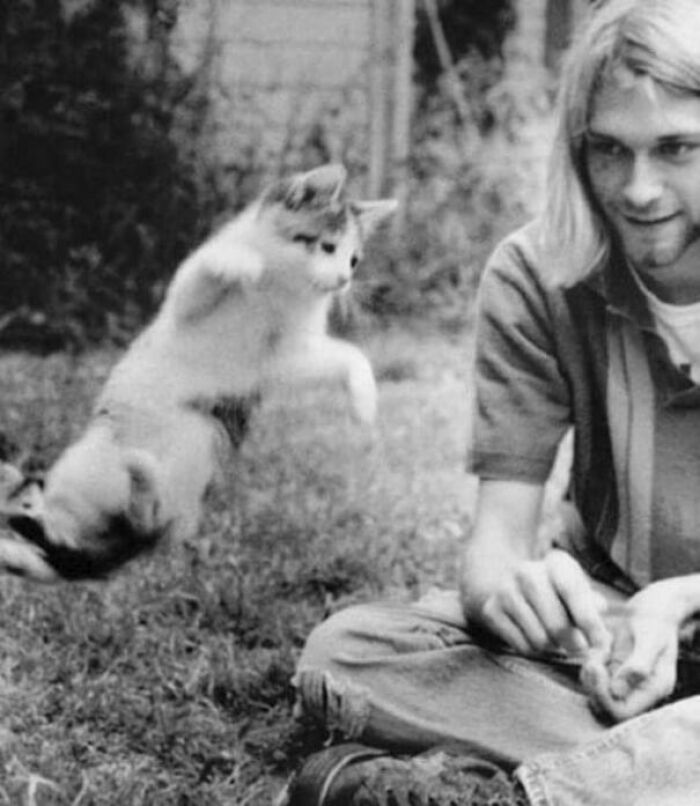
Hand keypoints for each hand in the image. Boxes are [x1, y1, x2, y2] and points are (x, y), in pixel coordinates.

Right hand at [479, 549, 611, 655]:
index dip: (590, 622)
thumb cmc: (552, 591)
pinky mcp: (490, 610)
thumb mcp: (574, 588)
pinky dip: (532, 649)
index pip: (573, 592)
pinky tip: (532, 636)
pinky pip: (522, 646)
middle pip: (558, 626)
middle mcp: (527, 573)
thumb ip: (591, 604)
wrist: (502, 582)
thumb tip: (600, 619)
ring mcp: (506, 591)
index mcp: (555, 563)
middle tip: (577, 646)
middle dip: (572, 643)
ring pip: (540, 640)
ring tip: (552, 637)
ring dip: (551, 647)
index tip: (602, 645)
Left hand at [581, 584, 682, 721]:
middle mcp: (640, 691)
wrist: (654, 605)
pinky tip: (598, 648)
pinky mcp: (616, 671)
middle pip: (607, 707)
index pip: (622, 712)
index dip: (603, 696)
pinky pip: (595, 679)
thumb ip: (637, 666)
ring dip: (590, 675)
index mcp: (654, 688)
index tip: (596, 667)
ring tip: (597, 651)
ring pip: (598, 694)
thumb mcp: (650, 639)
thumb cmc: (655, 619)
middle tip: (593, 659)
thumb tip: (617, 691)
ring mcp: (627, 682)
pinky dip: (591, 665)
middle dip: (593, 685)